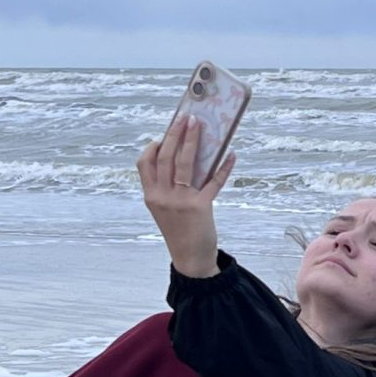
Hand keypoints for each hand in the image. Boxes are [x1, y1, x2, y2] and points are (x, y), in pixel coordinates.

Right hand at [137, 114, 235, 277]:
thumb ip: (167, 185)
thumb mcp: (164, 207)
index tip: (166, 131)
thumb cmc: (179, 229)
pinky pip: (213, 181)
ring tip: (199, 125)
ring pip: (184, 163)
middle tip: (186, 118)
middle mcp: (162, 196)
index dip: (154, 144)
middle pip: (165, 157)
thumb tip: (185, 154)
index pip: (145, 162)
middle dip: (175, 134)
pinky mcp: (200, 206)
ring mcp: (180, 201)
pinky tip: (230, 155)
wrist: (191, 258)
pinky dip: (223, 166)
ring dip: (192, 141)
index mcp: (151, 195)